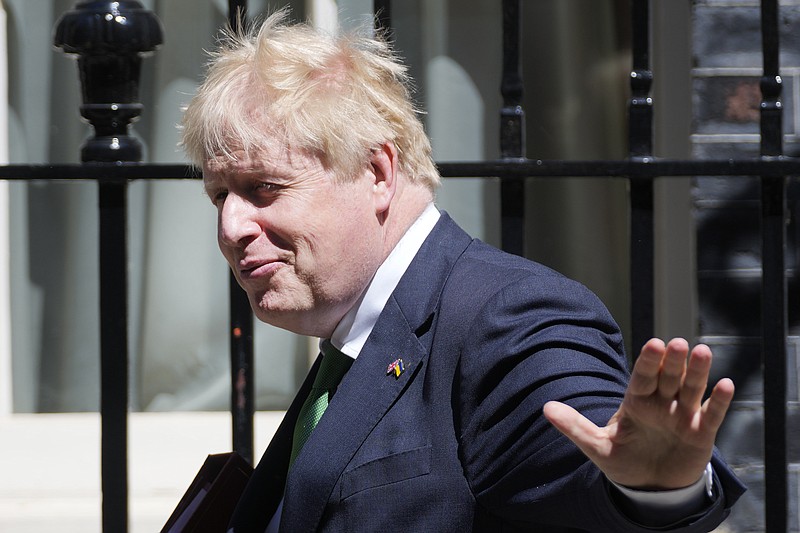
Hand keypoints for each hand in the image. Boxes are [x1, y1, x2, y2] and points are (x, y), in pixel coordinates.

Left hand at [543, 338, 733, 489]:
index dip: (648, 361)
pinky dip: (719, 401)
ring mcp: (682, 416)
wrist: (649, 488)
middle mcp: (661, 403)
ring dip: (698, 371)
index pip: (642, 377)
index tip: (653, 344)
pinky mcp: (701, 433)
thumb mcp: (596, 446)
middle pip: (668, 377)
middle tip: (677, 343)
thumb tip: (546, 408)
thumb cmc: (623, 461)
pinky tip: (726, 384)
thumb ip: (574, 426)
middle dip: (672, 362)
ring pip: (692, 388)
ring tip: (703, 352)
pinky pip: (711, 414)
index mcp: (636, 401)